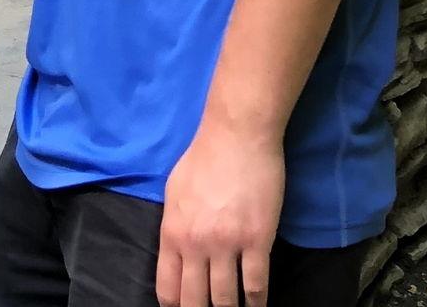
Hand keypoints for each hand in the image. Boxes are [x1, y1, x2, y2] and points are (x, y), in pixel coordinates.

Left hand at [156, 117, 284, 306]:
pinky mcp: (257, 241)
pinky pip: (256, 285)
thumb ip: (174, 227)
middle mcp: (196, 244)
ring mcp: (227, 244)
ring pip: (226, 300)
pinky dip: (257, 302)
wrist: (236, 135)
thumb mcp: (174, 192)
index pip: (168, 289)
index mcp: (173, 232)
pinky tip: (257, 305)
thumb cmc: (203, 158)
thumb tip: (177, 254)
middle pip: (195, 301)